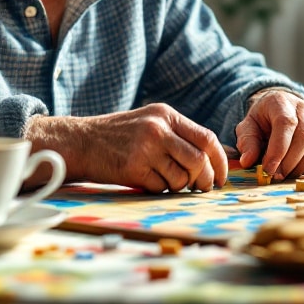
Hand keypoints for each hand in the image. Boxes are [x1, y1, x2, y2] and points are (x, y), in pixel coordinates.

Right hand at [25, 104, 227, 191]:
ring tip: (166, 180)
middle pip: (199, 160)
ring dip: (180, 186)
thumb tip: (222, 154)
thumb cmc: (120, 136)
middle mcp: (158, 128)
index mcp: (166, 115)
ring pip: (182, 177)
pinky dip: (159, 189)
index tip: (222, 177)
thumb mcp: (152, 123)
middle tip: (202, 188)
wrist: (81, 142)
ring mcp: (145, 148)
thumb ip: (182, 135)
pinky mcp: (133, 167)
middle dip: (205, 180)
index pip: (207, 138)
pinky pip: (161, 187)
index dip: (221, 161)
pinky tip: (147, 180)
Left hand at [234, 90, 303, 179]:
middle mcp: (303, 108)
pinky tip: (297, 171)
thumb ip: (247, 142)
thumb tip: (247, 162)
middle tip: (277, 176)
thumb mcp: (248, 127)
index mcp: (280, 102)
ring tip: (286, 175)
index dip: (278, 149)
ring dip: (302, 165)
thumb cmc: (263, 120)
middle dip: (290, 161)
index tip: (269, 169)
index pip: (285, 123)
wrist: (280, 110)